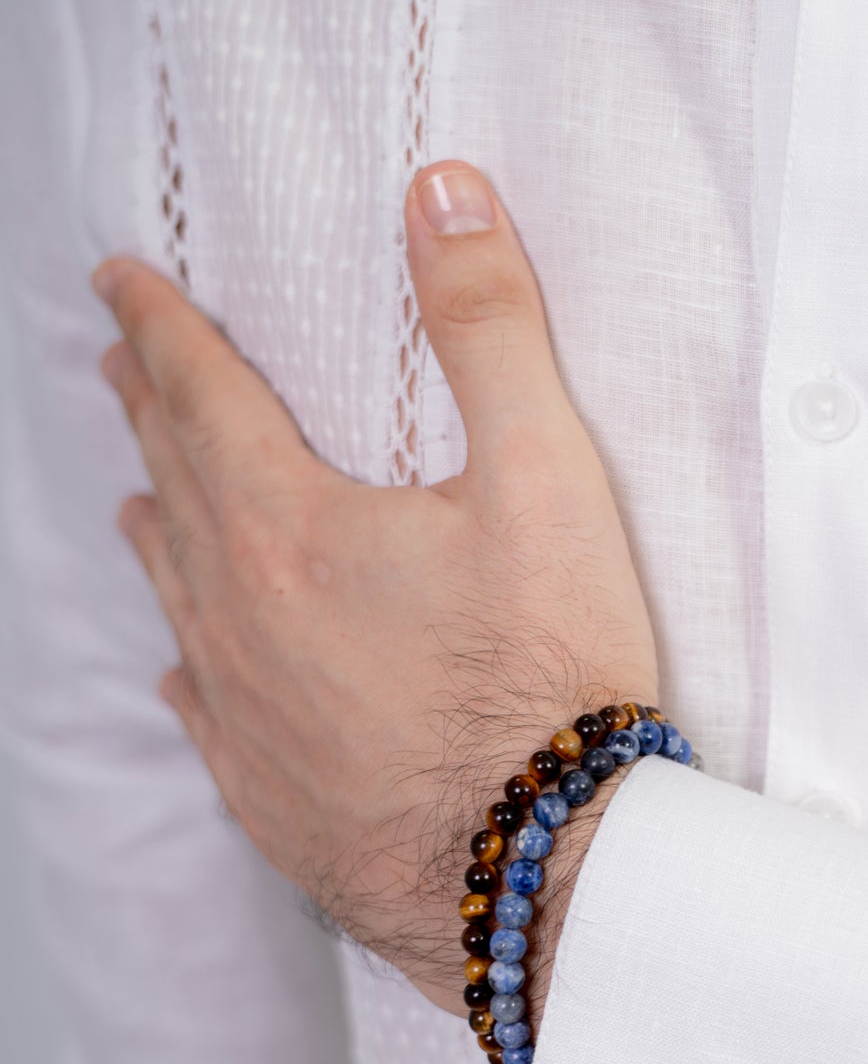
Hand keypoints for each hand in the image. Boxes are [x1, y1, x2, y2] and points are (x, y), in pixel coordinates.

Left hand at [95, 166, 657, 1014]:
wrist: (545, 871)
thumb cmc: (552, 677)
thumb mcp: (545, 477)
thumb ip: (487, 327)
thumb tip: (440, 192)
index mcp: (290, 526)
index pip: (200, 394)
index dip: (160, 328)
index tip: (119, 283)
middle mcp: (239, 616)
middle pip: (175, 486)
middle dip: (149, 411)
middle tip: (122, 363)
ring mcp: (245, 714)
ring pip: (176, 597)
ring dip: (158, 529)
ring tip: (139, 497)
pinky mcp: (268, 798)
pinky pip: (202, 711)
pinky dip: (189, 661)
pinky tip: (186, 668)